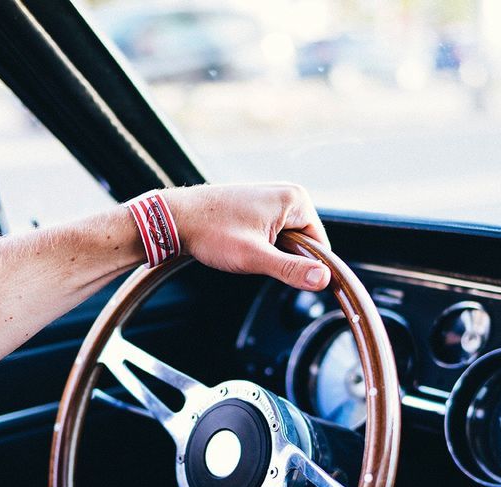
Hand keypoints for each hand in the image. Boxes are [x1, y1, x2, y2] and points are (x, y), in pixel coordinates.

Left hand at [164, 183, 331, 290]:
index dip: (303, 266)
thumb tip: (324, 279)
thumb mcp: (254, 257)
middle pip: (304, 243)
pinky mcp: (258, 205)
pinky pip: (272, 233)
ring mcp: (272, 197)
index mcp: (296, 199)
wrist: (176, 218)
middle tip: (252, 256)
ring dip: (269, 252)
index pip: (320, 245)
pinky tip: (238, 243)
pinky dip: (259, 245)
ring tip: (242, 247)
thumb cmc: (211, 233)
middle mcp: (288, 193)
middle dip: (283, 258)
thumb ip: (291, 269)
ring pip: (286, 240)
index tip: (276, 271)